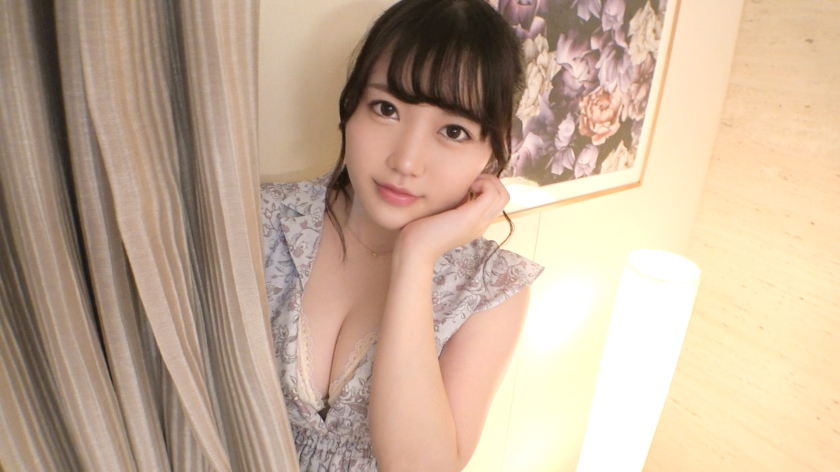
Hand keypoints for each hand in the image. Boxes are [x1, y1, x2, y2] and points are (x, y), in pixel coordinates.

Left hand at [395, 174, 509, 264]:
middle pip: (504, 196)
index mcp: (476, 224)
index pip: (497, 201)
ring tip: (470, 184)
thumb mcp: (443, 214)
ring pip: (502, 194)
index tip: (468, 183)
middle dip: (490, 181)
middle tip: (471, 181)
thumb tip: (461, 190)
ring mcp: (479, 222)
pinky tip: (466, 187)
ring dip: (488, 181)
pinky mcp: (472, 218)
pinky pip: (492, 194)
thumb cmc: (421, 231)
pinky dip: (483, 183)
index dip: (487, 185)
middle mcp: (482, 224)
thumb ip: (455, 204)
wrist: (414, 249)